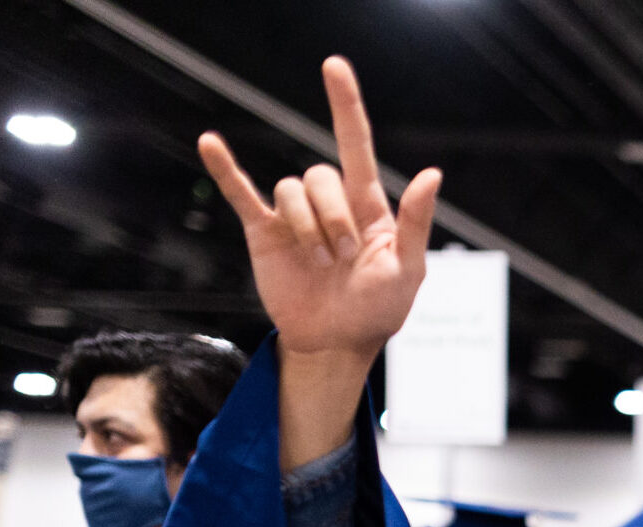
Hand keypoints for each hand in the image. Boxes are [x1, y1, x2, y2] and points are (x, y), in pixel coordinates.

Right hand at [198, 57, 440, 467]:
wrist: (336, 343)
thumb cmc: (379, 310)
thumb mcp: (408, 270)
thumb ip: (416, 223)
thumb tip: (431, 174)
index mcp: (368, 206)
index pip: (355, 145)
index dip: (345, 106)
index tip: (333, 67)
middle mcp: (330, 204)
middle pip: (321, 175)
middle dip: (332, 217)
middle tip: (343, 258)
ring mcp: (295, 216)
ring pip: (290, 190)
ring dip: (306, 227)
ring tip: (320, 263)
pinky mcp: (265, 233)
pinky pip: (242, 194)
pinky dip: (226, 169)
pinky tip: (210, 143)